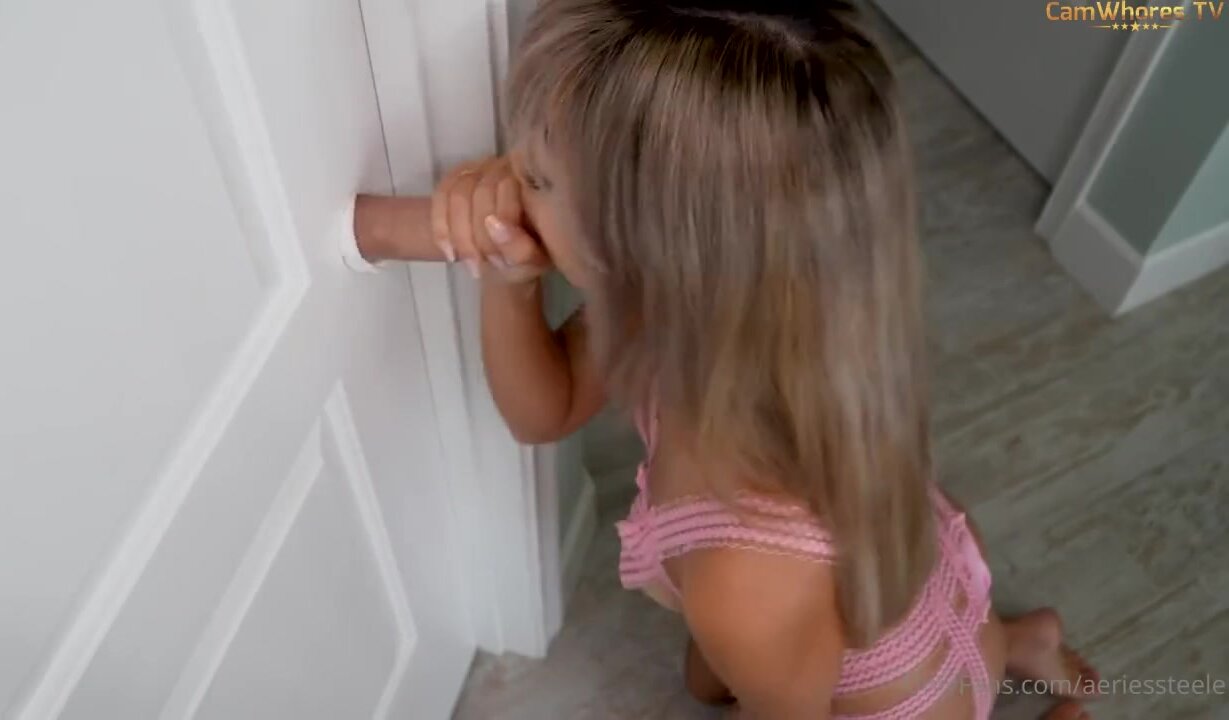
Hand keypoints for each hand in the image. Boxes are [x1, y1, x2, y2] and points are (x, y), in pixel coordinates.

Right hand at [432, 156, 551, 283]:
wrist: (514, 255)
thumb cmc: (533, 253)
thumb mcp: (535, 260)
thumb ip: (522, 247)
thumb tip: (493, 224)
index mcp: (532, 179)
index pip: (505, 189)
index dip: (498, 227)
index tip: (499, 262)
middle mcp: (506, 165)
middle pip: (478, 191)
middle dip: (476, 237)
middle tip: (484, 266)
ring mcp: (479, 167)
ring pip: (456, 194)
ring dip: (458, 235)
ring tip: (469, 264)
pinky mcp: (457, 177)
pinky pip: (441, 195)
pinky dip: (441, 228)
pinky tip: (450, 253)